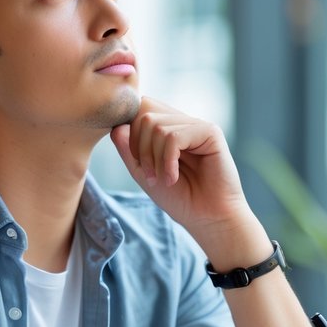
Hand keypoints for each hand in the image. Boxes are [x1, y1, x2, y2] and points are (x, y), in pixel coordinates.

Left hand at [110, 98, 260, 254]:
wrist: (208, 218)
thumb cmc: (179, 198)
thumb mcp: (143, 173)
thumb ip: (128, 149)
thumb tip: (116, 126)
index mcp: (168, 128)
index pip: (138, 108)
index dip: (129, 133)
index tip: (138, 164)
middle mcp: (182, 122)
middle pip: (144, 112)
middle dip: (139, 147)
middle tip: (149, 174)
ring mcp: (196, 125)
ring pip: (156, 126)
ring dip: (154, 159)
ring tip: (164, 179)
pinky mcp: (210, 132)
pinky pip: (174, 138)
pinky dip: (167, 161)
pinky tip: (173, 178)